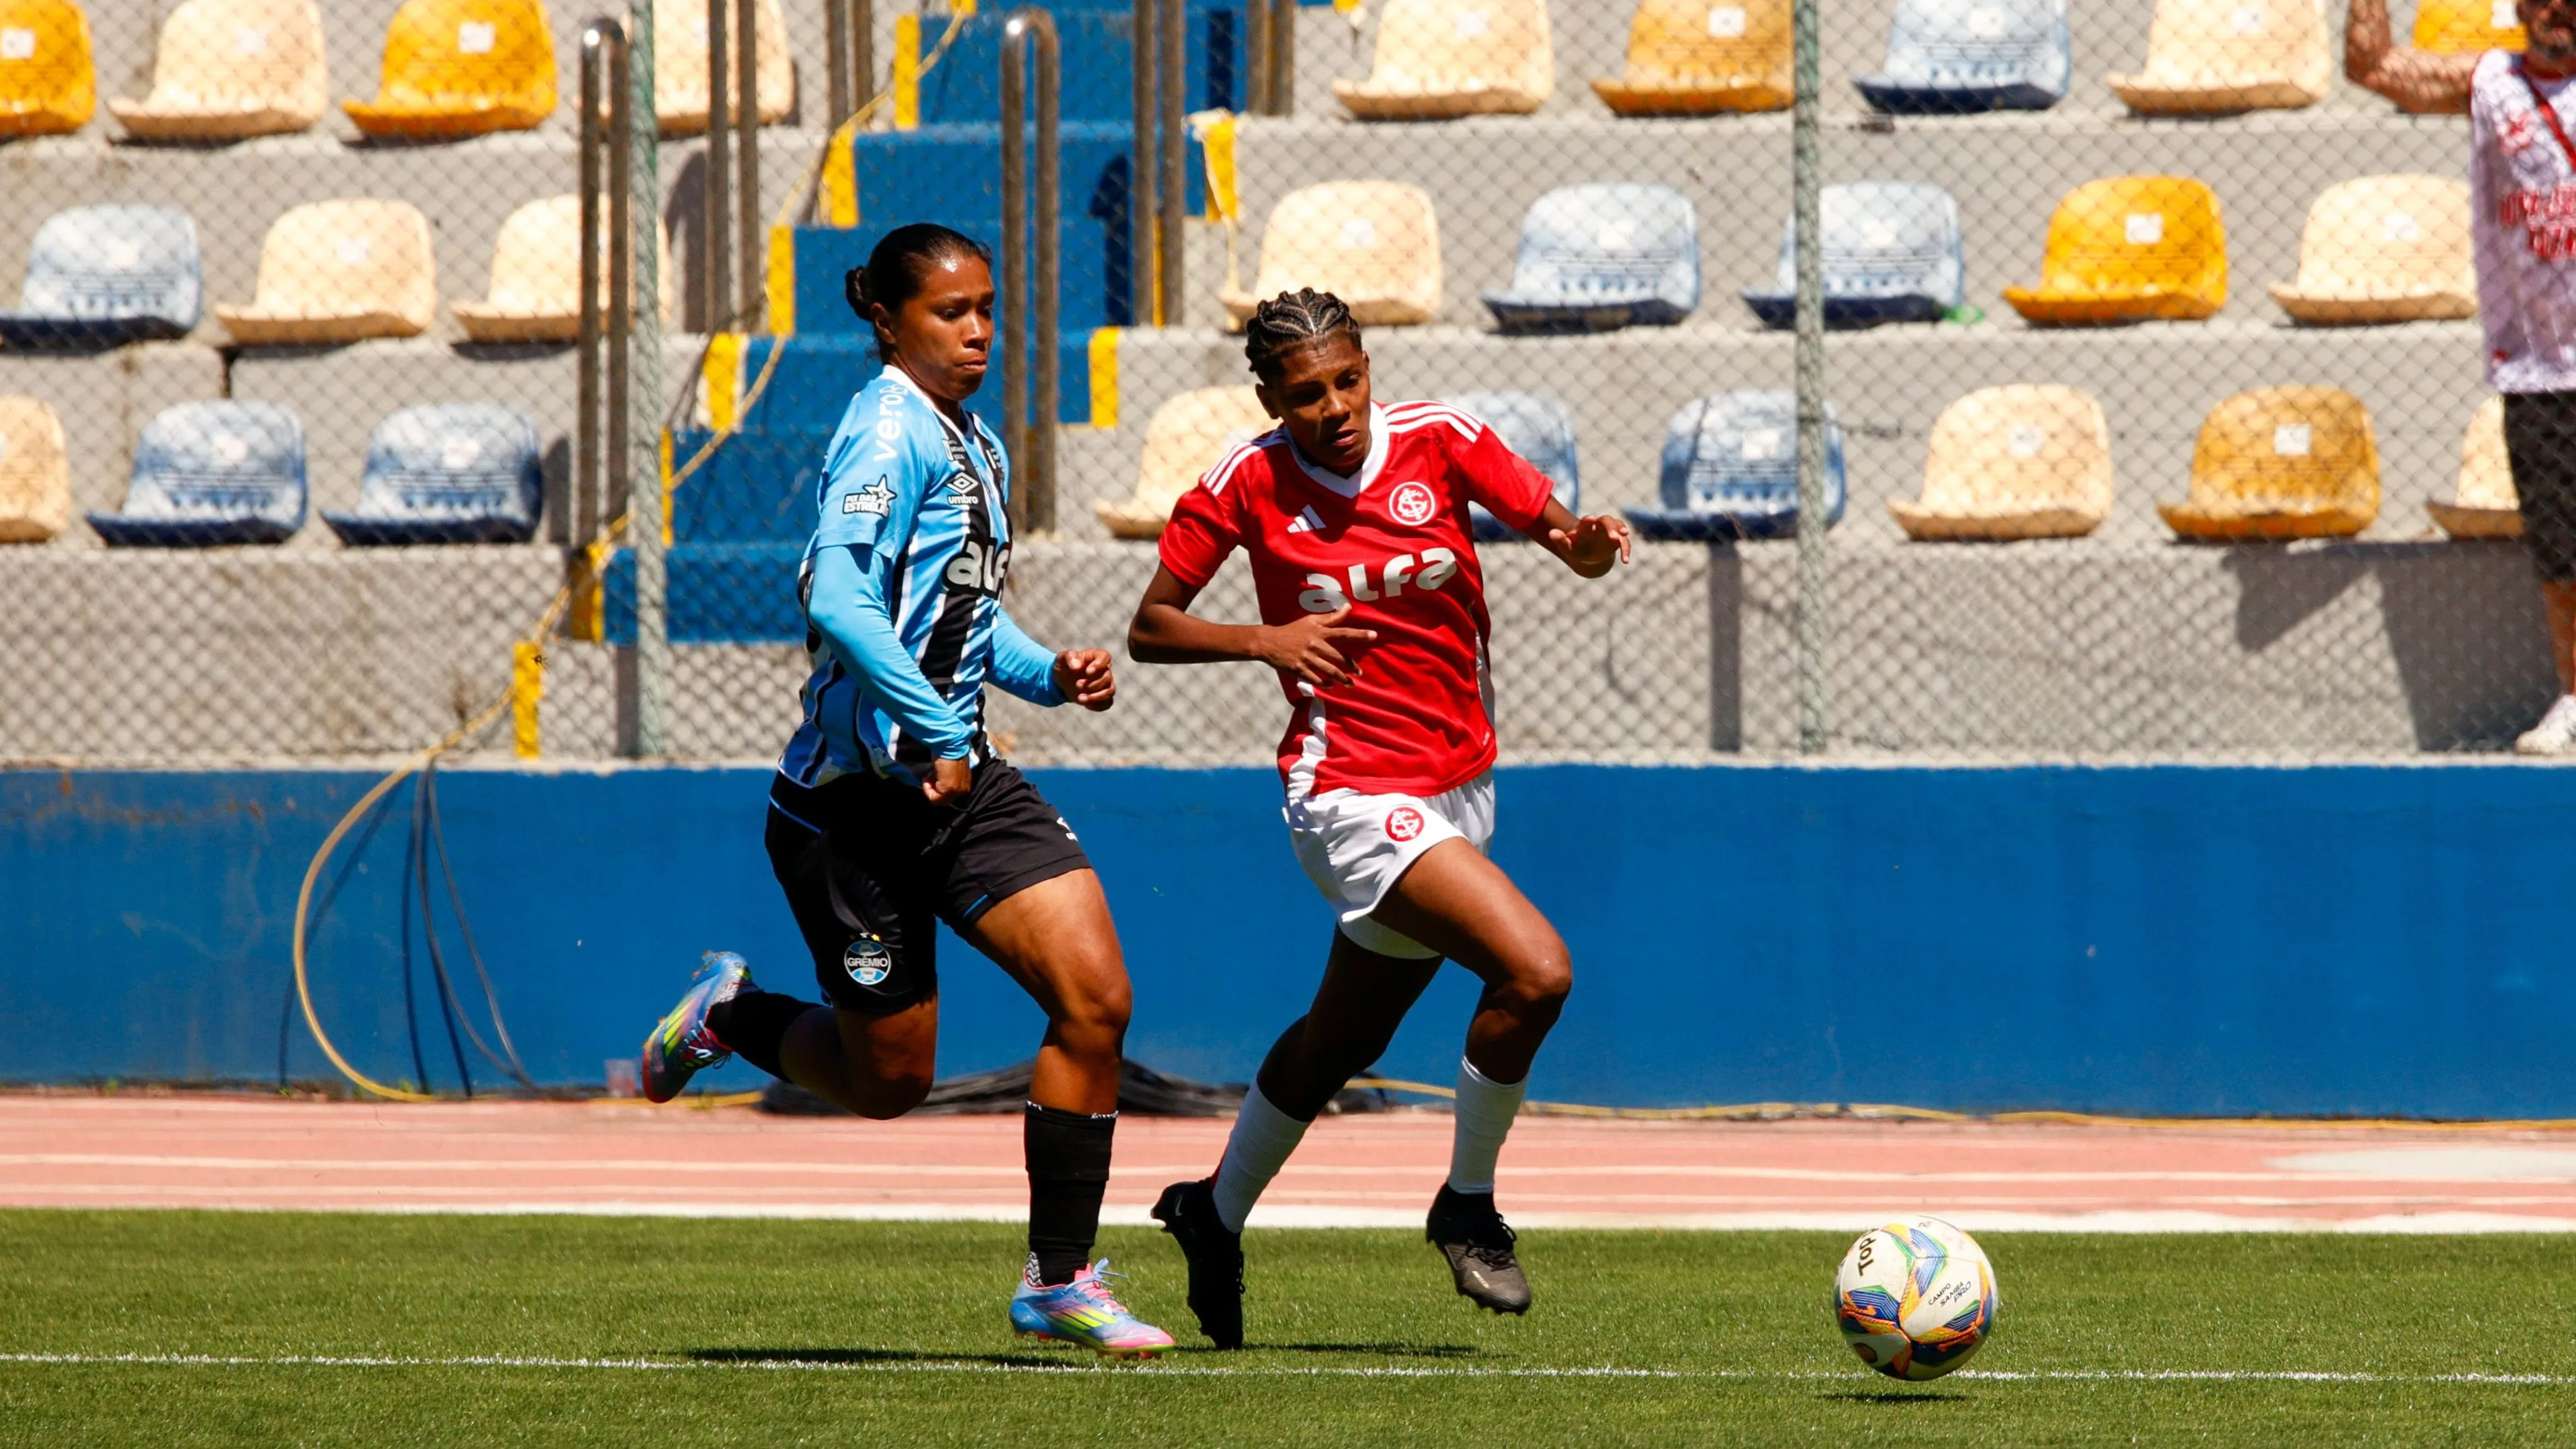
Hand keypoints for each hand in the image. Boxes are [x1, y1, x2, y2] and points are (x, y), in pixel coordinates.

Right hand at [921, 753, 971, 806]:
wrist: (950, 746)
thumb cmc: (948, 753)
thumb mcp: (949, 770)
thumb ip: (946, 779)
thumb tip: (935, 782)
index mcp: (965, 785)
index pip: (949, 796)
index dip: (937, 788)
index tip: (931, 778)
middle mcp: (963, 791)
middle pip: (943, 800)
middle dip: (933, 790)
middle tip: (928, 778)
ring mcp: (956, 791)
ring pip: (938, 801)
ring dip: (929, 789)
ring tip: (928, 776)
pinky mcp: (949, 790)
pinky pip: (934, 798)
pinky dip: (927, 790)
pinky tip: (926, 779)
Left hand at [1053, 648, 1115, 711]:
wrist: (1062, 679)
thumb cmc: (1064, 665)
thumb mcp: (1062, 658)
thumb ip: (1070, 658)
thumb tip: (1077, 666)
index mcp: (1095, 656)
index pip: (1105, 657)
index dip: (1099, 665)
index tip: (1088, 672)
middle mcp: (1103, 669)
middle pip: (1108, 677)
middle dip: (1093, 684)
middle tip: (1077, 684)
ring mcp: (1104, 684)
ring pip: (1110, 691)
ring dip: (1096, 697)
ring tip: (1080, 698)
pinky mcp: (1102, 696)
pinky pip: (1107, 703)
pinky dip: (1097, 705)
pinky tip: (1085, 704)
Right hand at [1254, 607, 1377, 687]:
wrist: (1269, 642)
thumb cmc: (1292, 630)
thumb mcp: (1310, 621)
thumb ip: (1330, 617)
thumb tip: (1348, 607)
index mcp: (1319, 632)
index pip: (1344, 632)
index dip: (1360, 634)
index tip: (1374, 635)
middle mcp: (1315, 645)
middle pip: (1339, 657)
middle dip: (1351, 666)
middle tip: (1360, 673)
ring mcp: (1307, 658)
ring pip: (1329, 671)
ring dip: (1341, 679)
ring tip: (1350, 684)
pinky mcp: (1299, 669)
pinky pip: (1315, 679)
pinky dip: (1324, 684)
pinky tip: (1331, 686)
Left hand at [1549, 513, 1632, 576]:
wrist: (1588, 556)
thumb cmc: (1576, 549)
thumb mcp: (1567, 547)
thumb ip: (1560, 540)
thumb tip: (1551, 533)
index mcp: (1585, 527)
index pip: (1587, 521)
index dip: (1589, 521)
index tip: (1591, 519)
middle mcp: (1598, 526)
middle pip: (1606, 520)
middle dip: (1610, 527)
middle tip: (1614, 536)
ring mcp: (1610, 532)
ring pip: (1618, 526)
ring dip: (1621, 531)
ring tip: (1623, 538)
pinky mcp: (1618, 540)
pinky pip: (1624, 542)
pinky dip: (1626, 550)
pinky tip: (1625, 561)